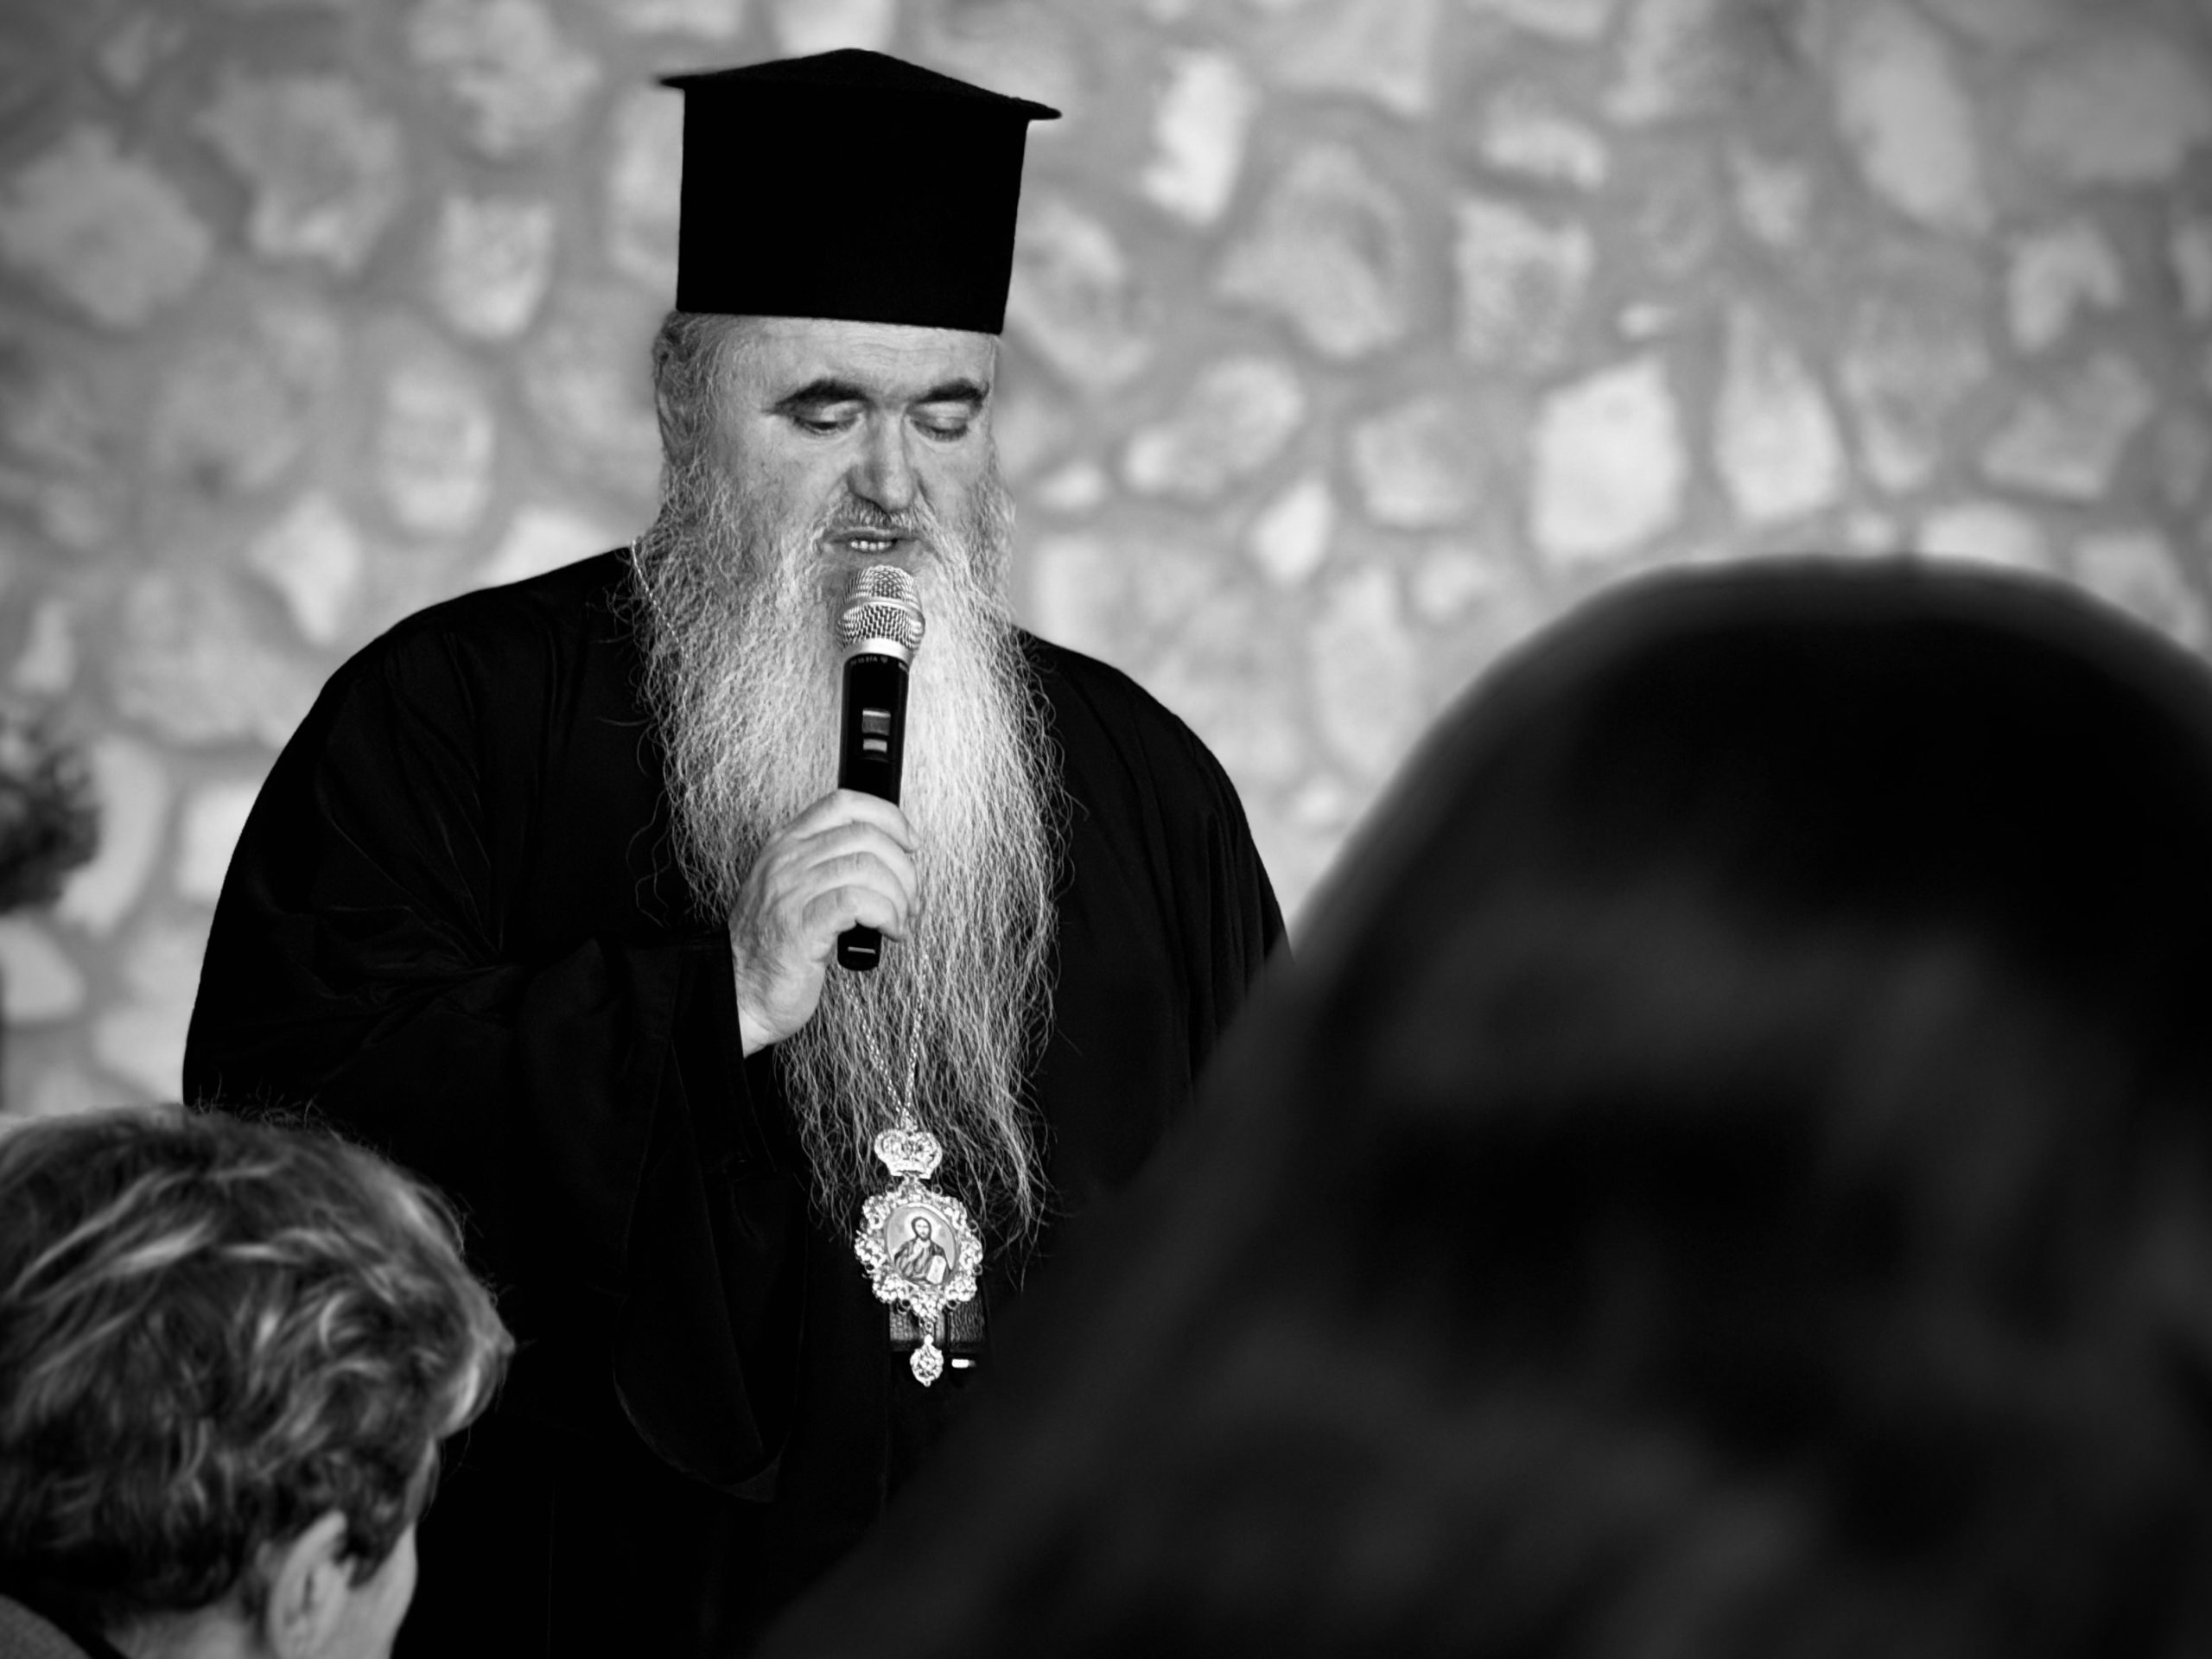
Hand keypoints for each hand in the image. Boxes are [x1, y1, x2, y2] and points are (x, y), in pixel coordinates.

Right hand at [728, 789, 918, 1054]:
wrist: (741, 991)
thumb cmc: (773, 947)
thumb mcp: (795, 889)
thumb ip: (829, 865)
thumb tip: (889, 859)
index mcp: (787, 845)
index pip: (844, 803)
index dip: (888, 817)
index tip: (909, 843)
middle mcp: (788, 861)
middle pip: (865, 836)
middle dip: (903, 867)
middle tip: (910, 898)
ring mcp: (792, 891)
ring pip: (867, 867)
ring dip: (899, 896)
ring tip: (900, 919)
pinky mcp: (802, 925)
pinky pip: (859, 902)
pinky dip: (886, 914)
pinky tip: (889, 931)